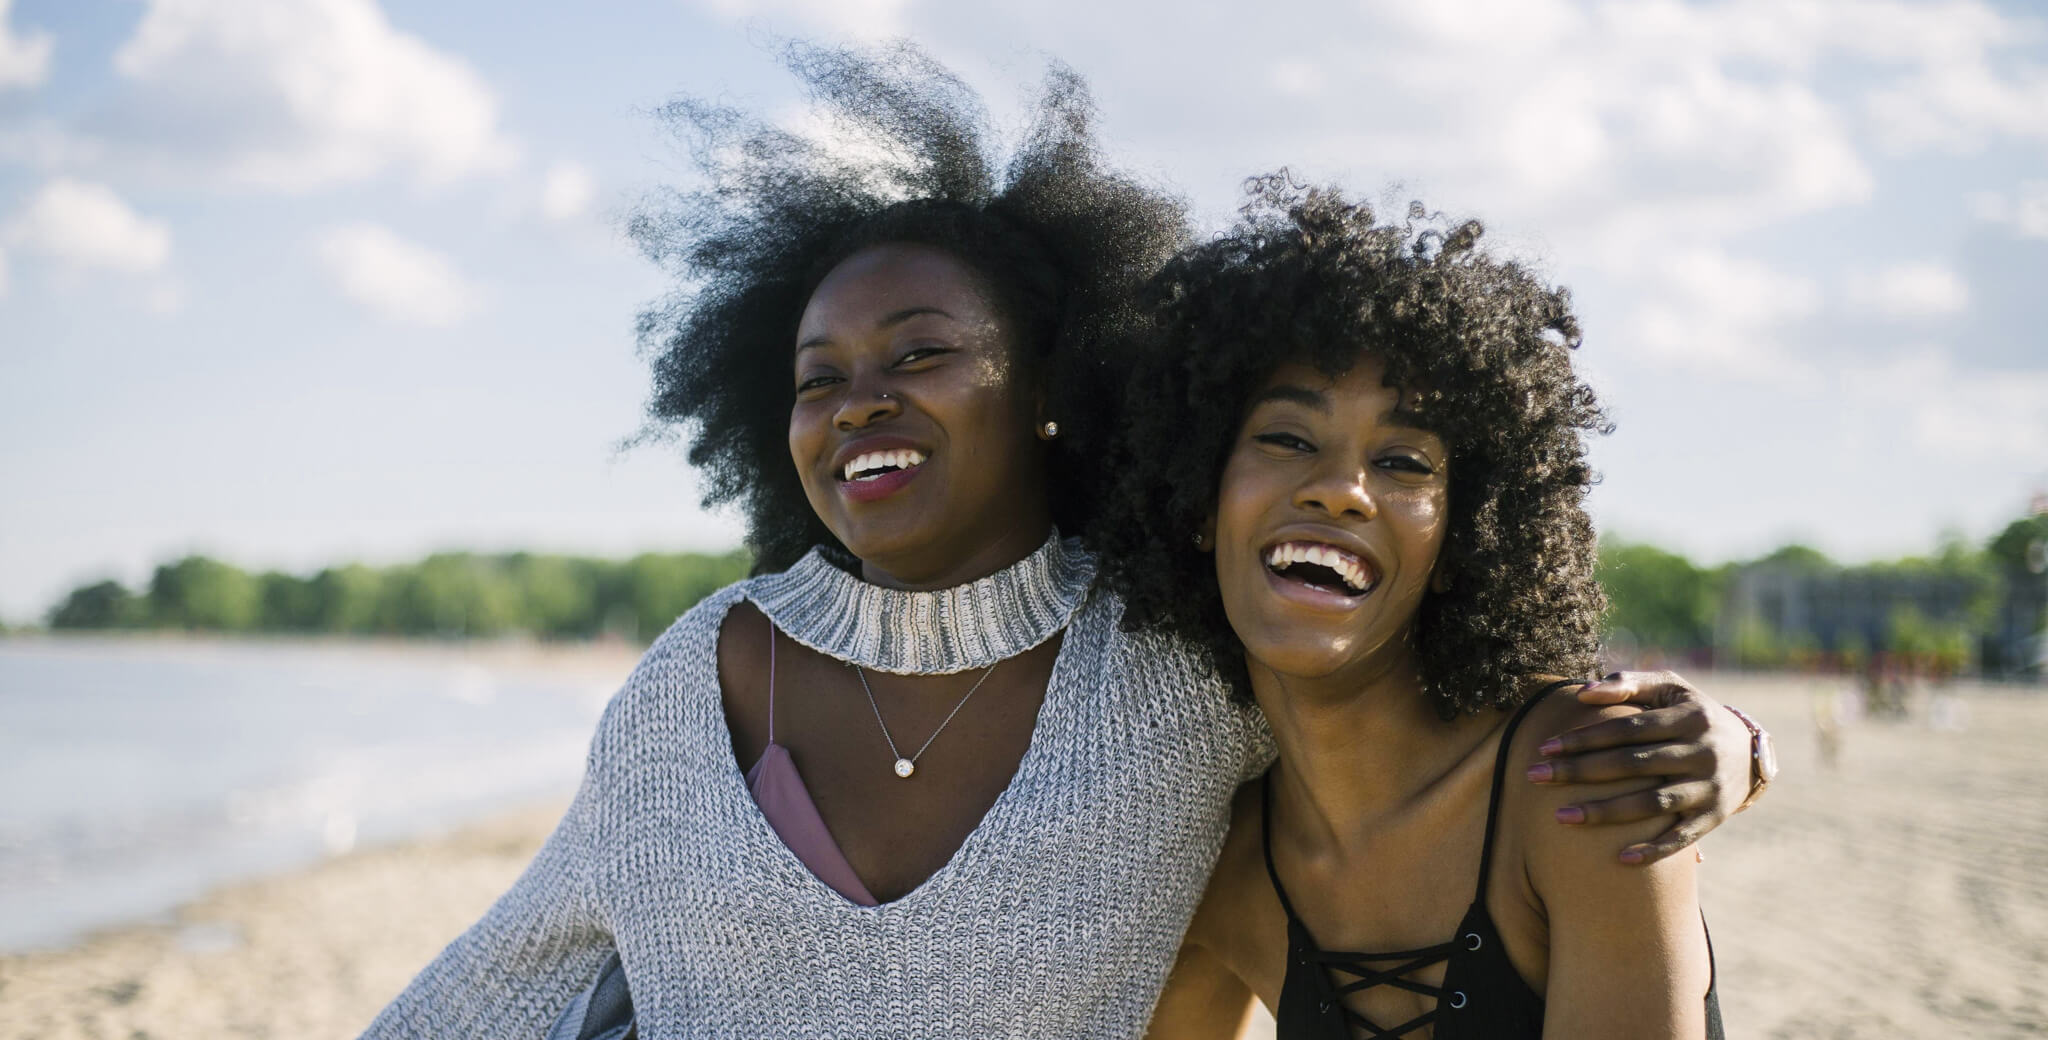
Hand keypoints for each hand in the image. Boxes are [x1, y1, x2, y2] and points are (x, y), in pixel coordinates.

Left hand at [1528, 670, 1754, 864]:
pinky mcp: (1714, 818)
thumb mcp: (1670, 688)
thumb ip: (1628, 683)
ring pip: (1652, 803)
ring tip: (1560, 817)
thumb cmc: (1693, 713)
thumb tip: (1582, 692)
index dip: (1585, 738)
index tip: (1545, 748)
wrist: (1751, 751)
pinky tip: (1619, 859)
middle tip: (1533, 777)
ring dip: (1605, 812)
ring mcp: (1709, 788)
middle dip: (1580, 771)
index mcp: (1688, 718)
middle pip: (1632, 765)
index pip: (1626, 728)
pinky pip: (1682, 839)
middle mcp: (1701, 753)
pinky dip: (1653, 850)